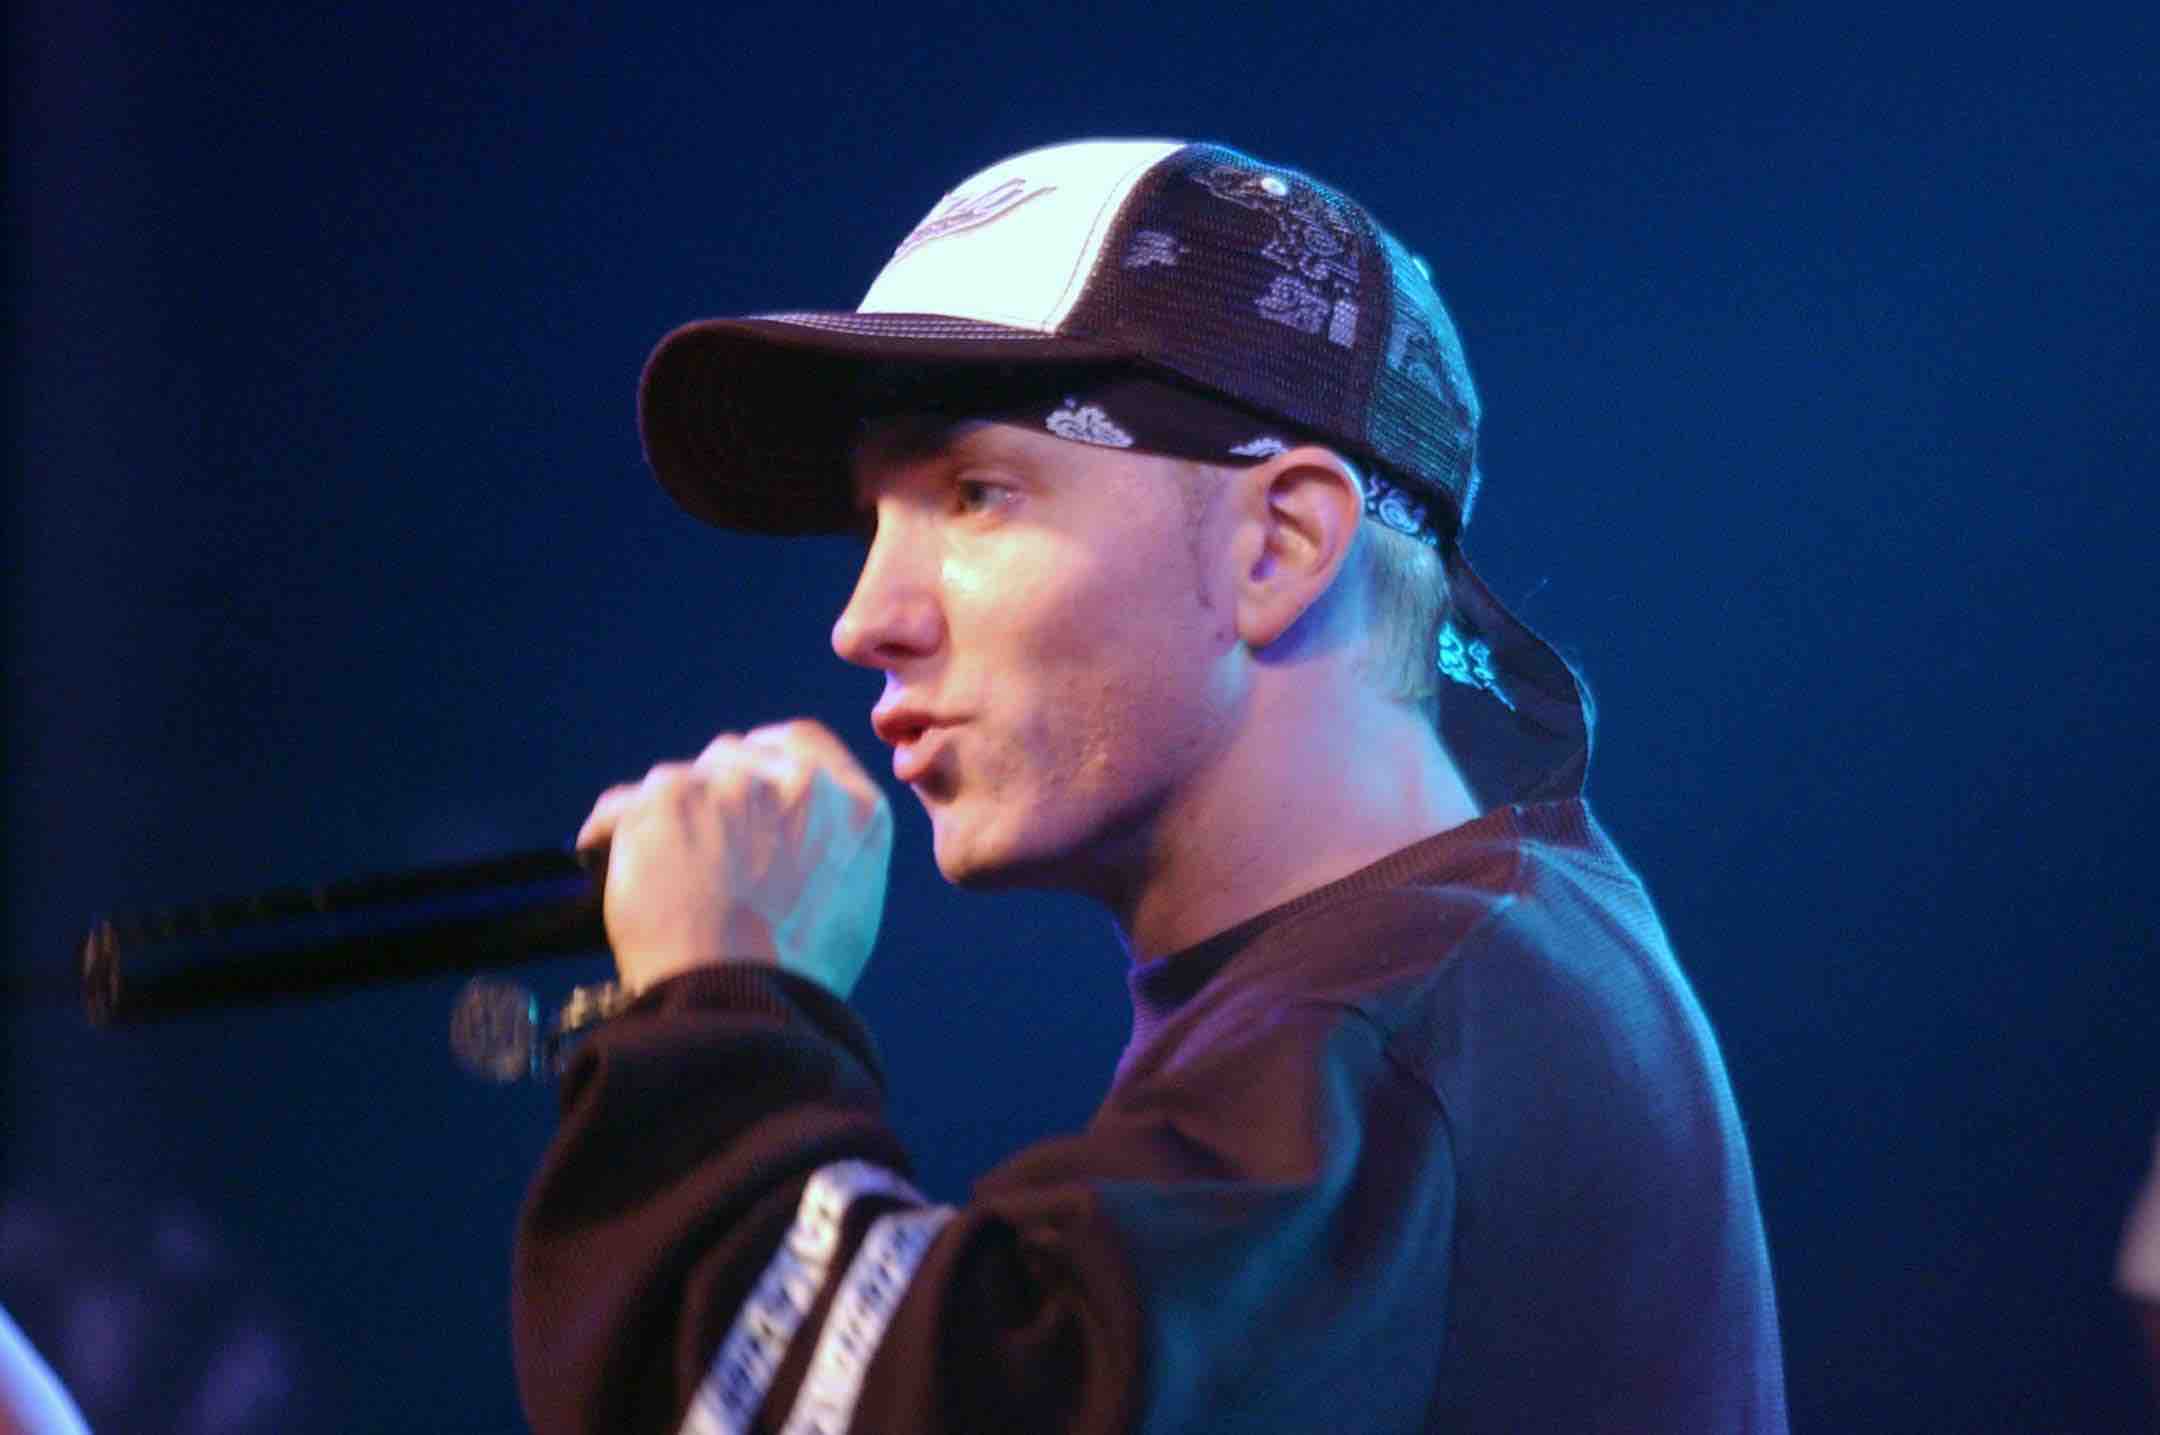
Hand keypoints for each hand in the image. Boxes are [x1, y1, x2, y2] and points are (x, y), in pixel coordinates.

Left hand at [576, 719, 892, 997]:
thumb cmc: (793, 979)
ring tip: (651, 871)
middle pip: (733, 758)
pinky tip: (605, 867)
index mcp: (855, 808)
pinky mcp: (668, 798)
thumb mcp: (849, 908)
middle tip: (695, 847)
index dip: (761, 759)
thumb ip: (827, 851)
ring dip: (663, 819)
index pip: (800, 741)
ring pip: (677, 781)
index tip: (738, 786)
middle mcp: (797, 783)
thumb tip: (791, 841)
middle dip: (710, 795)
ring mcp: (732, 785)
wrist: (738, 1004)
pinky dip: (609, 836)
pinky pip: (620, 806)